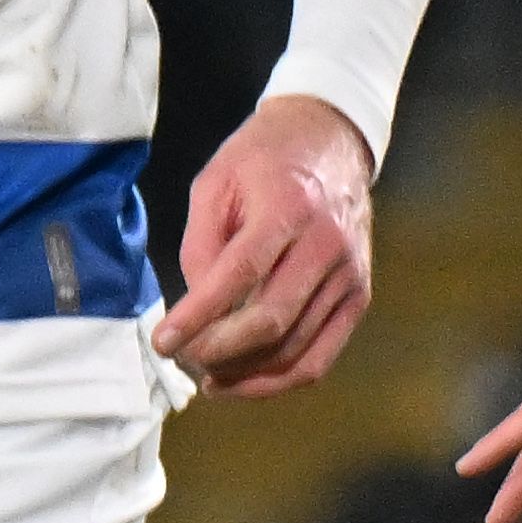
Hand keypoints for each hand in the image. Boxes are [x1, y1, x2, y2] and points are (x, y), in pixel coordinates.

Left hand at [148, 92, 376, 397]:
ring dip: (244, 372)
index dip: (198, 316)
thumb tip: (195, 311)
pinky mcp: (358, 295)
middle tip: (182, 356)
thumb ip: (201, 247)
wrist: (330, 141)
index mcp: (288, 207)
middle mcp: (327, 244)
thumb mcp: (214, 184)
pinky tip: (243, 381)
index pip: (239, 275)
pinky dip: (280, 380)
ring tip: (206, 373)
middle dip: (218, 350)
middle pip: (271, 320)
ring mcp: (349, 274)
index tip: (163, 342)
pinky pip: (321, 356)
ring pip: (295, 347)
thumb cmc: (262, 160)